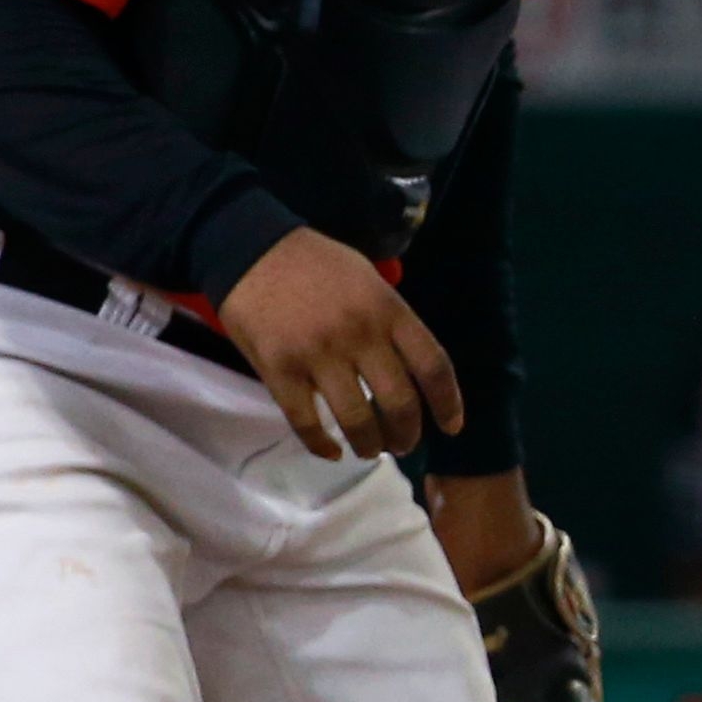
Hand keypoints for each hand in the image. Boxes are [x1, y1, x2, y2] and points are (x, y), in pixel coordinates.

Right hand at [216, 229, 462, 461]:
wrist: (250, 249)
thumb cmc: (316, 266)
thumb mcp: (369, 280)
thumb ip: (393, 322)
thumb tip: (412, 370)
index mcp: (390, 311)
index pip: (434, 367)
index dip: (448, 404)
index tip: (451, 427)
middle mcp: (361, 335)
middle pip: (400, 402)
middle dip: (407, 434)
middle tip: (402, 445)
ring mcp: (318, 354)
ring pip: (357, 420)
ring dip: (368, 445)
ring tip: (369, 449)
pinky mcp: (278, 369)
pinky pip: (305, 421)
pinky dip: (321, 445)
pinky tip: (330, 452)